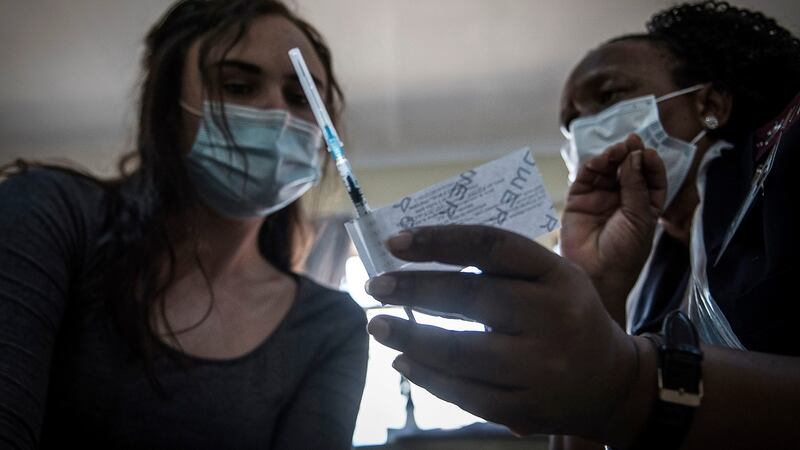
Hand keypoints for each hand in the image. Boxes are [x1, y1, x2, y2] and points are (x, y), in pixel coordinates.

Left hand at [365, 225, 638, 440]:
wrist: (611, 384)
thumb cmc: (567, 317)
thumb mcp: (552, 277)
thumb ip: (500, 266)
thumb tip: (422, 257)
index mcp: (557, 276)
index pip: (491, 247)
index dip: (439, 240)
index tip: (396, 242)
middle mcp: (551, 318)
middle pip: (470, 297)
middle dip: (414, 289)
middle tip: (376, 286)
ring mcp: (540, 368)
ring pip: (460, 351)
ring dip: (409, 336)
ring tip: (378, 325)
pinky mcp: (525, 408)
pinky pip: (464, 393)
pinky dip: (427, 376)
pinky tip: (404, 361)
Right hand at [560, 134, 665, 321]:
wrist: (597, 274)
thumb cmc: (624, 253)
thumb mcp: (639, 217)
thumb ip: (636, 185)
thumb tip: (635, 155)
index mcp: (643, 206)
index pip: (650, 178)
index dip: (650, 164)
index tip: (648, 152)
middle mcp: (621, 200)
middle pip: (628, 169)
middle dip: (631, 154)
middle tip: (631, 142)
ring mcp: (599, 199)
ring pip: (607, 170)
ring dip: (613, 157)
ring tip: (617, 150)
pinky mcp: (579, 200)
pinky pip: (586, 177)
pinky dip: (594, 165)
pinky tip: (602, 160)